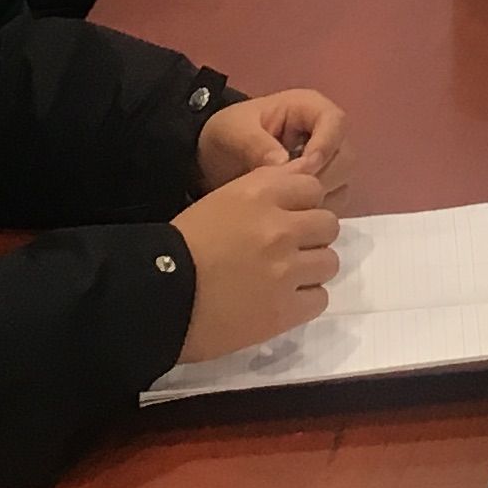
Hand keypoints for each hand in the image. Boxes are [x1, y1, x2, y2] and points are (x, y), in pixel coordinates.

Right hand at [169, 162, 339, 363]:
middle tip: (288, 250)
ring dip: (311, 269)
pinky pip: (320, 299)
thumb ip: (265, 188)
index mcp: (261, 195)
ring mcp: (286, 270)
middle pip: (328, 224)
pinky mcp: (285, 310)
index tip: (290, 217)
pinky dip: (305, 300)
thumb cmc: (182, 245)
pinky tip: (281, 301)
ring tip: (284, 279)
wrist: (157, 297)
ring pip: (329, 261)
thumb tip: (302, 176)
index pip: (313, 187)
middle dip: (312, 236)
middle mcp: (280, 228)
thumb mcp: (222, 200)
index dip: (304, 203)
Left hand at [200, 90, 349, 198]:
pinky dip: (317, 210)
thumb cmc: (227, 134)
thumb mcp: (234, 131)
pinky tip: (292, 214)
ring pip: (343, 180)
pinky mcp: (319, 186)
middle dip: (324, 175)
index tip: (303, 168)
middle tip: (294, 194)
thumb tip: (283, 165)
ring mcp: (324, 162)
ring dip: (322, 196)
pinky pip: (332, 200)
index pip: (335, 122)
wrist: (214, 158)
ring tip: (290, 206)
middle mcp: (324, 133)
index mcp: (308, 109)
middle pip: (345, 155)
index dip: (325, 145)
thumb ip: (256, 144)